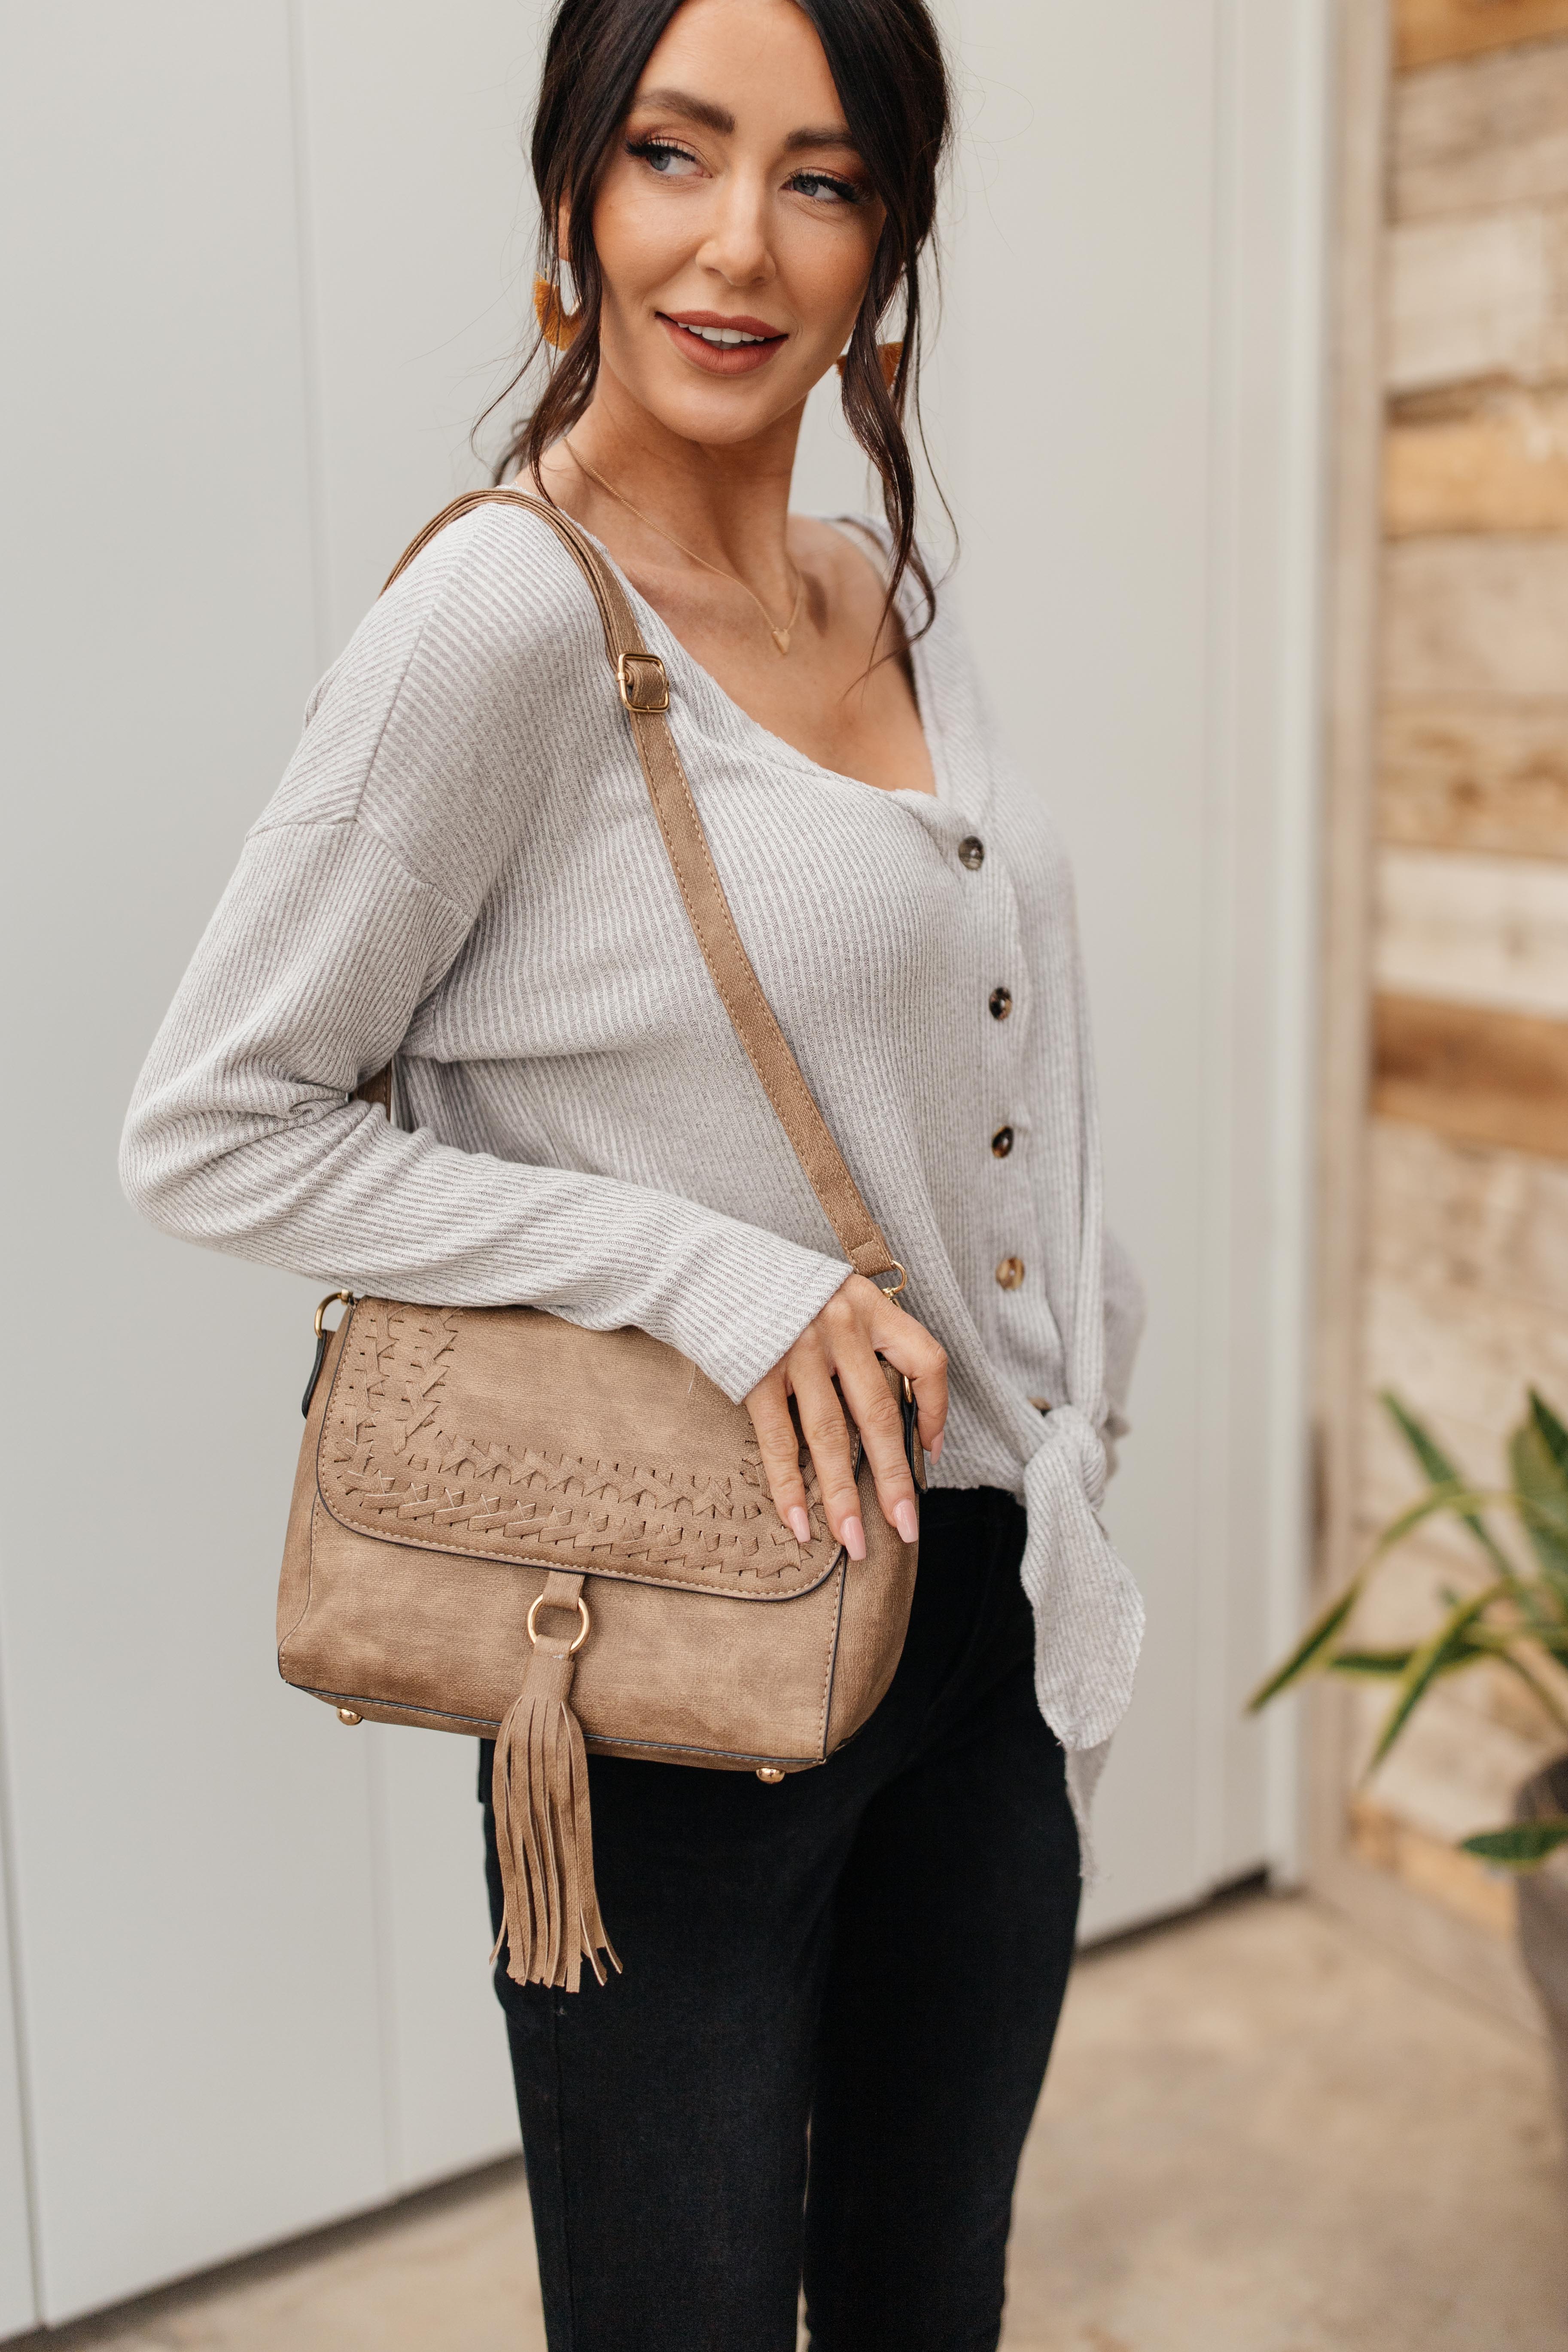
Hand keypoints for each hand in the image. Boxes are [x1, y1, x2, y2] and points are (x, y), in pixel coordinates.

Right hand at [744, 1275, 947, 1559]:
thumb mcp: (834, 1298)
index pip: (926, 1361)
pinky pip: (779, 1441)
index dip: (936, 1411)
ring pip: (830, 1437)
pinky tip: (799, 1523)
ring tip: (853, 1543)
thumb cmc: (778, 1290)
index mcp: (870, 1306)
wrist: (706, 1265)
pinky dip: (789, 1487)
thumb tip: (894, 1416)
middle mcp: (840, 1326)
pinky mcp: (757, 1373)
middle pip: (879, 1415)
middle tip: (905, 1529)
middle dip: (894, 1481)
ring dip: (842, 1498)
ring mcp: (797, 1350)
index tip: (930, 1451)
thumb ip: (864, 1344)